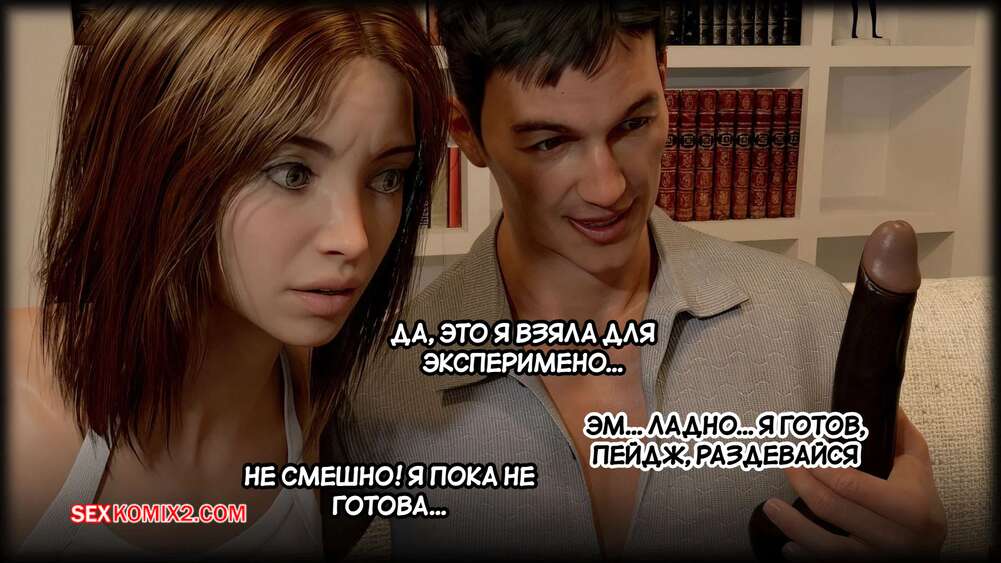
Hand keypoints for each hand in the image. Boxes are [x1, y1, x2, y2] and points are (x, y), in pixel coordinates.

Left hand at [763, 408, 945, 559]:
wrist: (934, 550)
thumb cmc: (923, 507)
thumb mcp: (919, 469)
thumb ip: (902, 436)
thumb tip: (885, 402)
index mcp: (909, 508)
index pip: (851, 484)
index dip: (821, 467)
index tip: (805, 451)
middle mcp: (895, 538)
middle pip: (833, 507)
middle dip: (803, 483)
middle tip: (787, 465)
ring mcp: (878, 558)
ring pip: (825, 544)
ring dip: (792, 524)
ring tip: (770, 506)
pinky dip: (805, 554)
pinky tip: (788, 546)